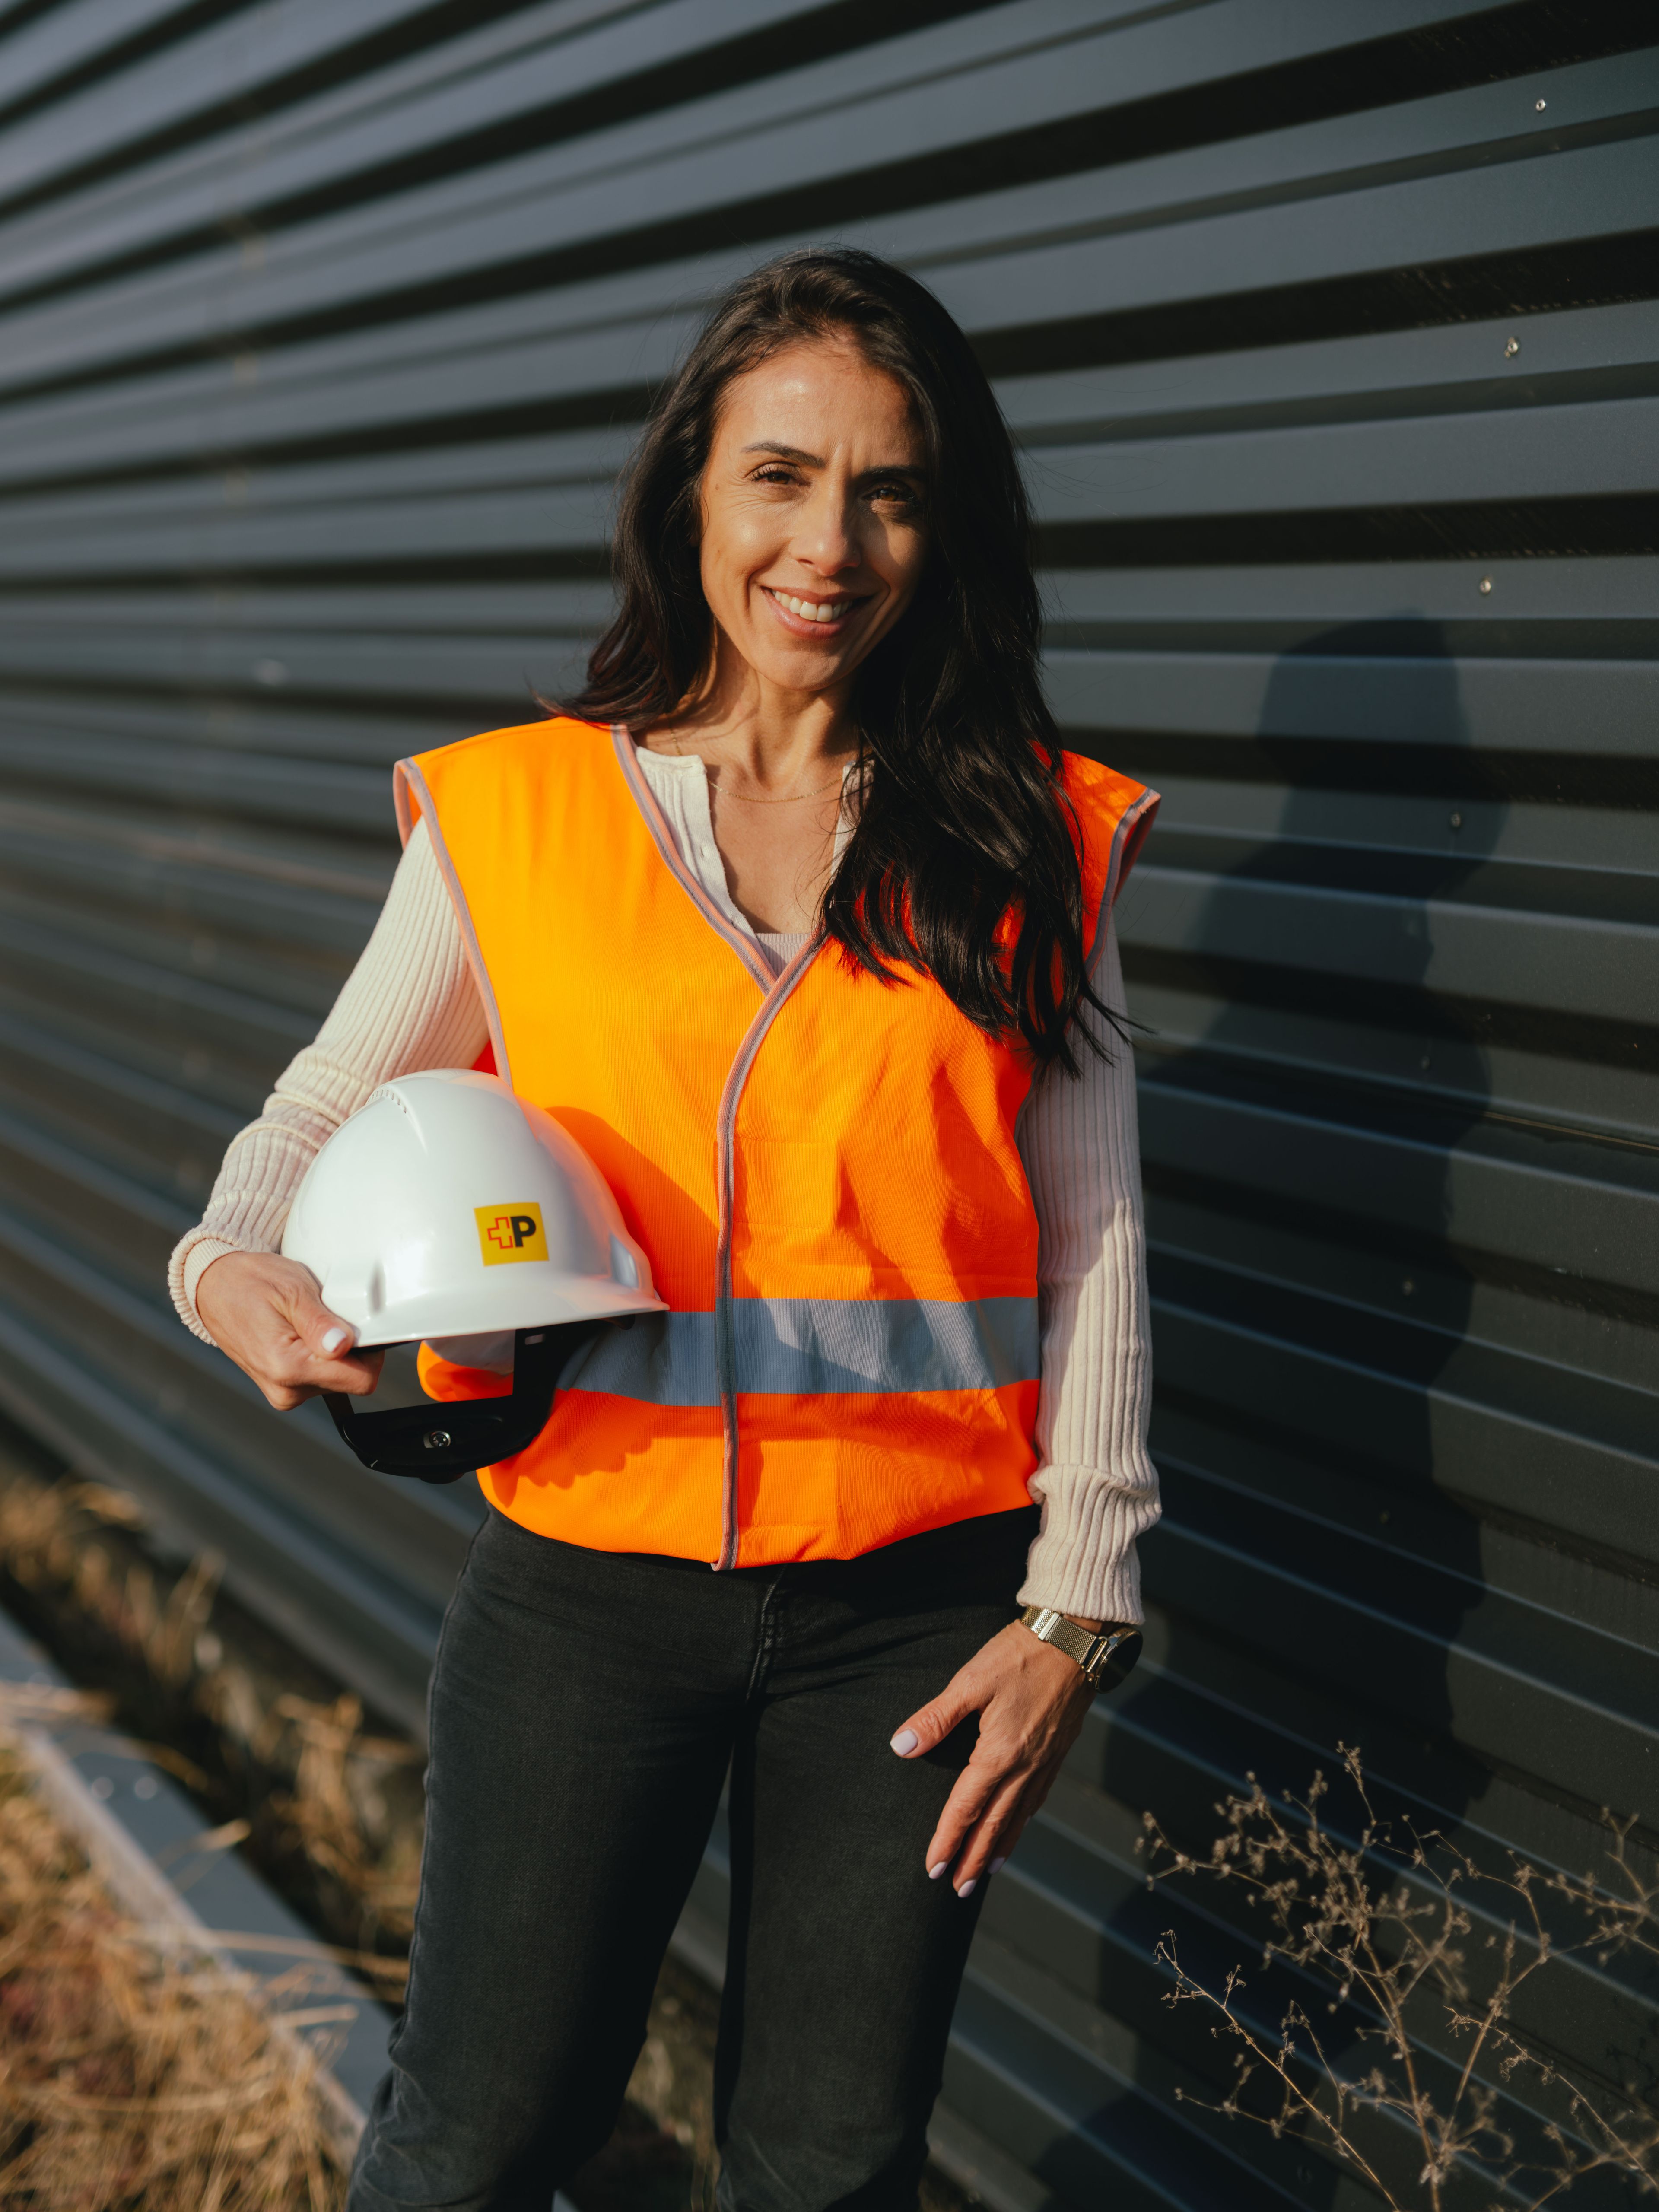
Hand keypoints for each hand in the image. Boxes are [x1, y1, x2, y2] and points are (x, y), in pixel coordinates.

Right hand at [195, 1251, 383, 1409]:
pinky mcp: (283, 1388)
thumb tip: (343, 1345)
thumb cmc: (250, 1282)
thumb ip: (320, 1322)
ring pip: (336, 1379)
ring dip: (333, 1351)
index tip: (357, 1325)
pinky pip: (319, 1376)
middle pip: (350, 1380)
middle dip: (349, 1349)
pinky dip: (319, 1355)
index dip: (370, 1352)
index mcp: (288, 1369)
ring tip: (307, 1321)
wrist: (214, 1287)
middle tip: (325, 1316)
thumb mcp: (291, 1290)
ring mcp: (282, 1392)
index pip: (359, 1380)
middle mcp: (285, 1390)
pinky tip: (302, 1333)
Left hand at [889, 1616, 1099, 1896]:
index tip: (933, 1868)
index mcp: (999, 1754)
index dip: (947, 1840)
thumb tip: (901, 1746)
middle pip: (994, 1826)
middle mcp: (1025, 1767)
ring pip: (1019, 1819)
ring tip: (986, 1874)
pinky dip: (1023, 1824)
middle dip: (974, 1860)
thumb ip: (936, 1718)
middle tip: (958, 1890)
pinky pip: (1037, 1801)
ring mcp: (1045, 1763)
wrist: (1076, 1640)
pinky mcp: (1057, 1753)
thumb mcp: (970, 1682)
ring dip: (1000, 1849)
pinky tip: (1017, 1828)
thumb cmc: (1020, 1655)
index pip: (966, 1809)